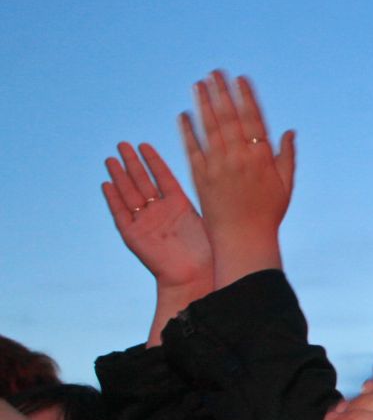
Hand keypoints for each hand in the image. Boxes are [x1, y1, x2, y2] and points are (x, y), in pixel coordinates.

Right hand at [101, 142, 210, 292]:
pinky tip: (106, 184)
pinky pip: (121, 214)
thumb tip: (219, 172)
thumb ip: (204, 198)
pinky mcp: (134, 236)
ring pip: (129, 194)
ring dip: (120, 177)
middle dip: (133, 163)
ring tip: (111, 158)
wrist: (196, 276)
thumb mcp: (207, 218)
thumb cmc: (209, 251)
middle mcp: (160, 212)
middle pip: (142, 182)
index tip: (144, 144)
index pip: (162, 177)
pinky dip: (113, 199)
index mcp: (179, 206)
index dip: (153, 161)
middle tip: (123, 143)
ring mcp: (146, 222)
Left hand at [179, 71, 295, 283]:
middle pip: (228, 118)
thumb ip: (287, 156)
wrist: (243, 238)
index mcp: (261, 157)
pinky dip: (187, 131)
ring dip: (203, 104)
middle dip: (221, 93)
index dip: (245, 97)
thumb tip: (289, 131)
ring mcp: (218, 166)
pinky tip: (183, 114)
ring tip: (198, 84)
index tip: (240, 78)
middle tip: (215, 73)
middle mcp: (238, 158)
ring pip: (209, 128)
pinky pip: (192, 149)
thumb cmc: (268, 213)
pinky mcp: (200, 177)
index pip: (252, 119)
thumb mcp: (285, 184)